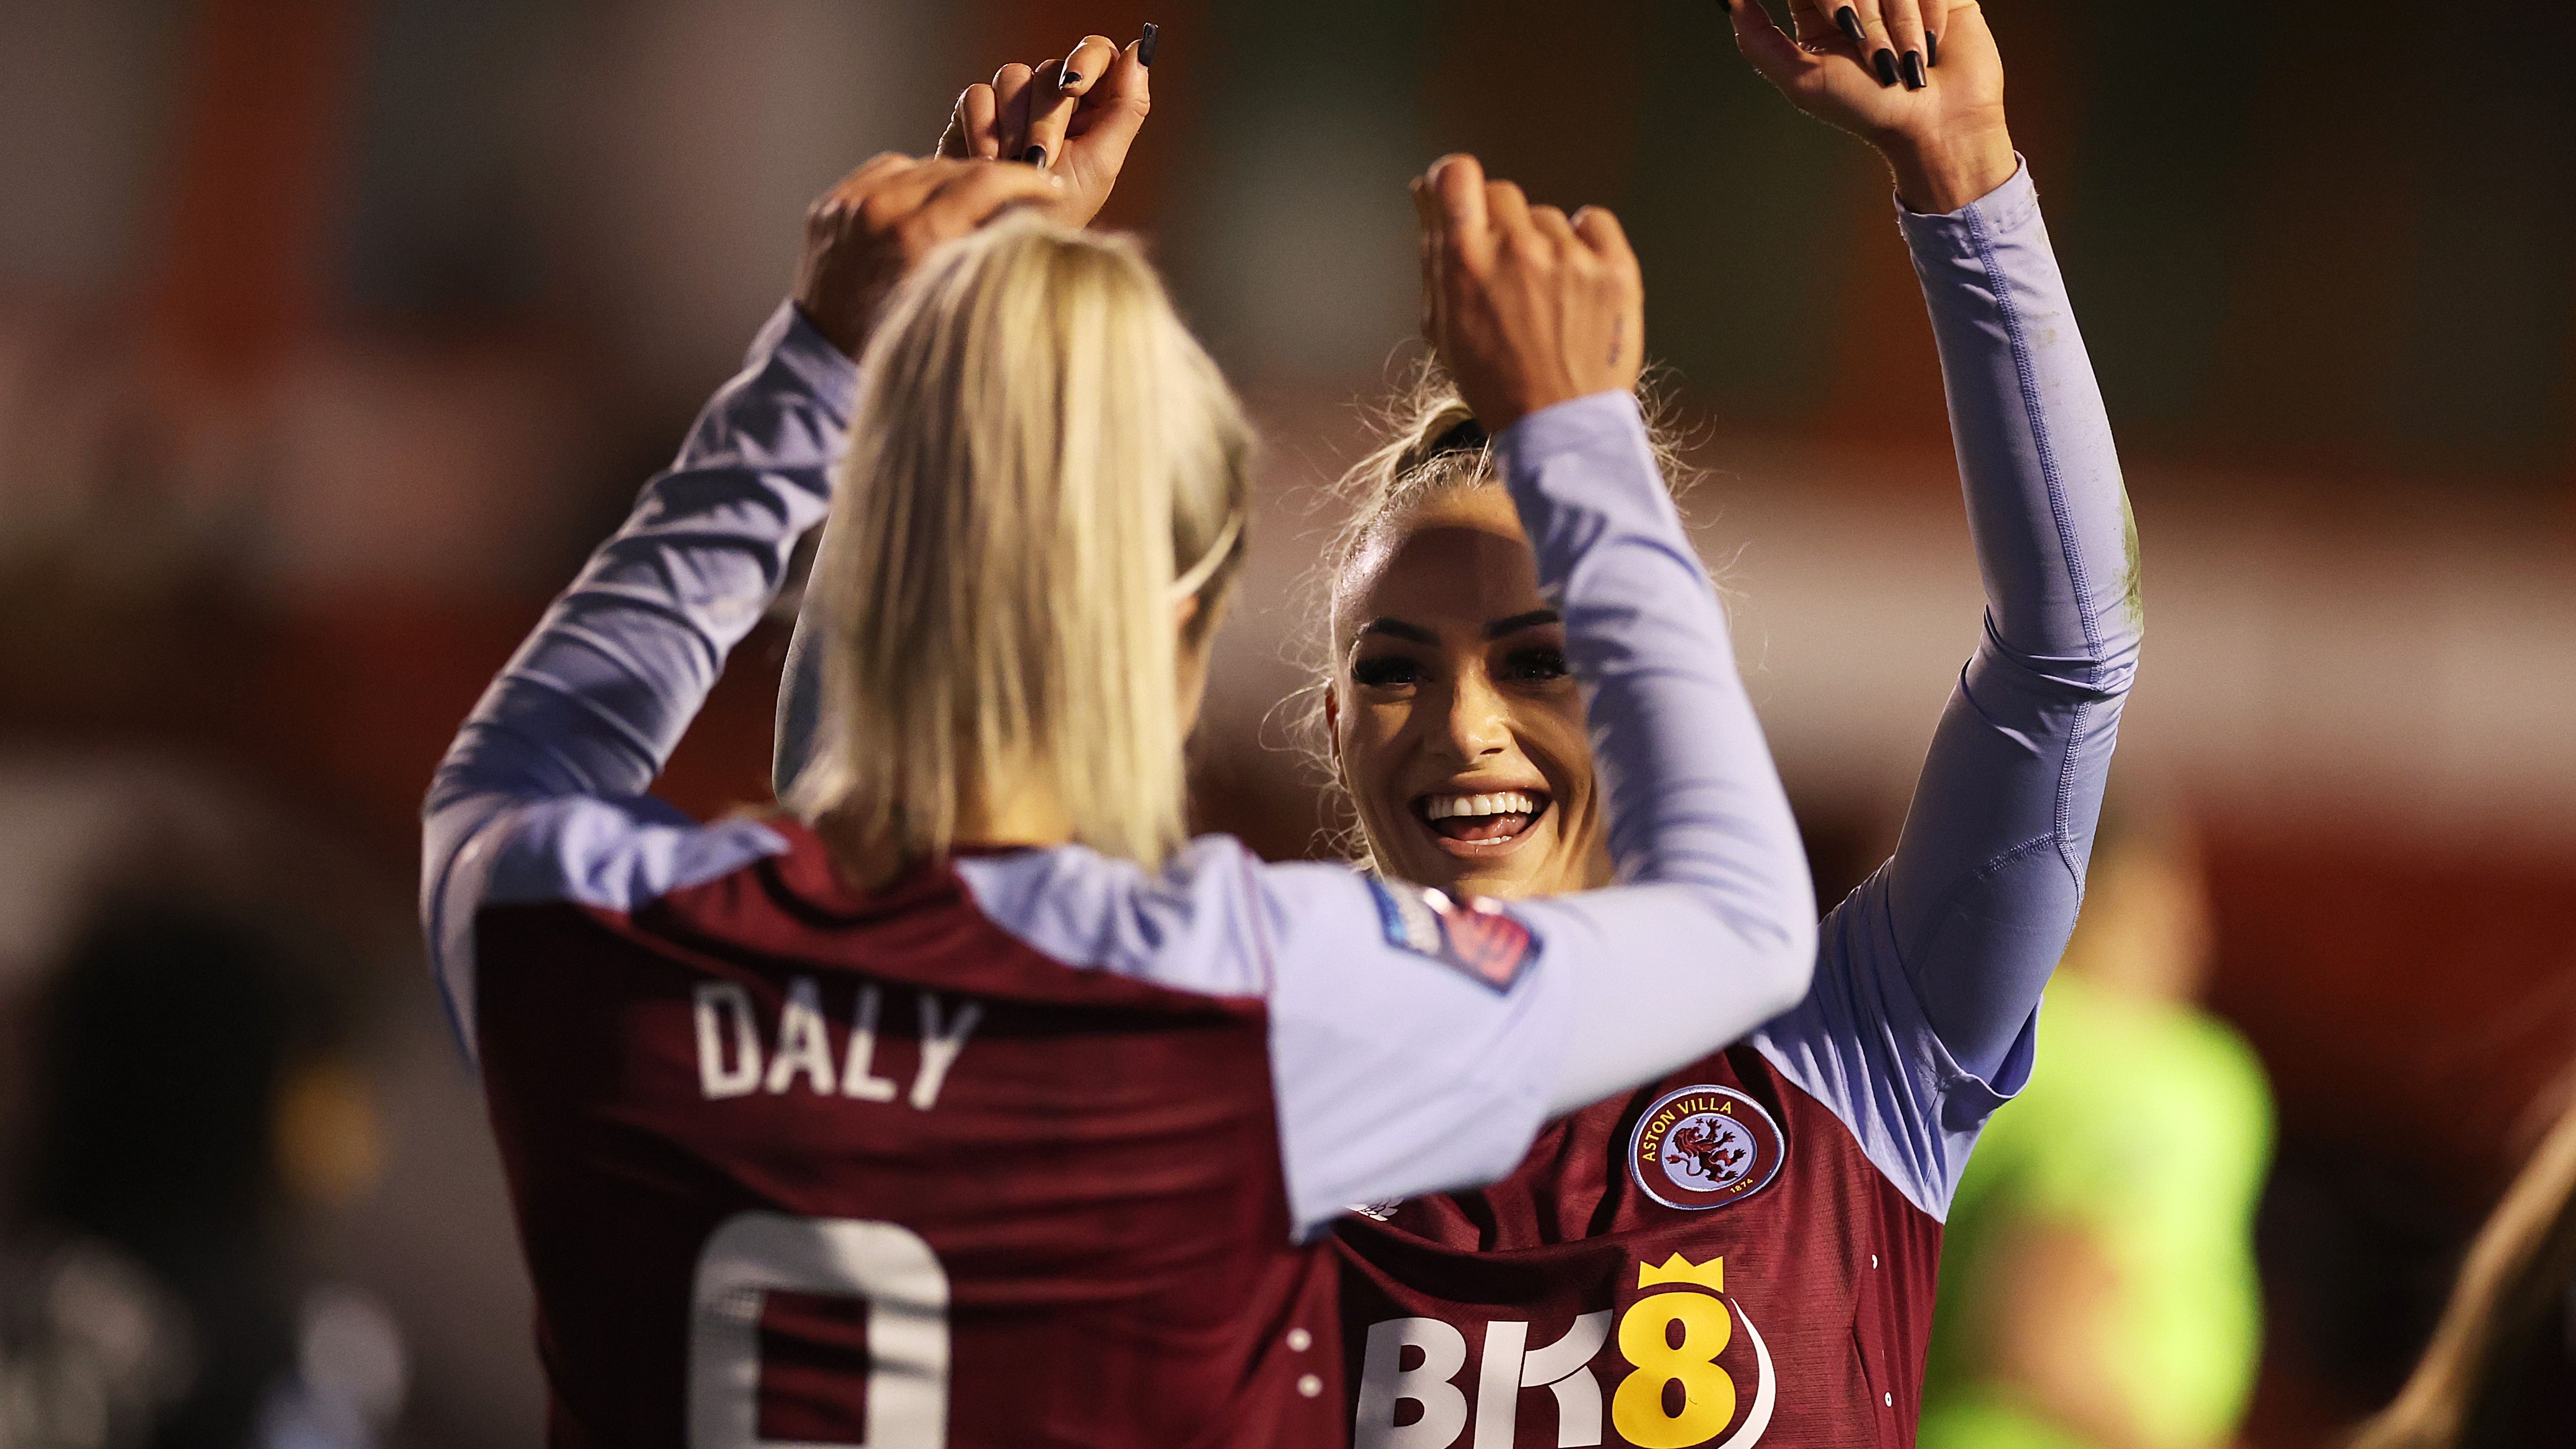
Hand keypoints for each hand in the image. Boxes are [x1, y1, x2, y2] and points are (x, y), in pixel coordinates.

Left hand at [792, 155, 1061, 357]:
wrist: (827, 358)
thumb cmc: (900, 341)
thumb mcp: (955, 299)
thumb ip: (987, 251)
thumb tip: (1027, 218)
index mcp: (916, 235)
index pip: (985, 180)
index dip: (1026, 179)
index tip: (1049, 187)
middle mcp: (880, 209)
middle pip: (954, 168)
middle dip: (992, 178)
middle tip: (1017, 194)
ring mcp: (850, 203)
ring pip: (920, 163)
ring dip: (951, 179)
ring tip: (968, 202)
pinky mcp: (832, 203)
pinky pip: (884, 170)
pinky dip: (910, 180)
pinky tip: (924, 200)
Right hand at [936, 28, 1153, 226]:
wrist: (1004, 236)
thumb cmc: (1059, 210)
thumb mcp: (1102, 162)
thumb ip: (1126, 106)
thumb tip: (1140, 50)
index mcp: (1094, 108)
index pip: (1098, 53)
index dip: (1086, 60)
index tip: (1074, 87)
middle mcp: (1055, 99)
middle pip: (1051, 70)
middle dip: (1046, 117)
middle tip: (1041, 157)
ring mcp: (1015, 104)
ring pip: (1012, 75)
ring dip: (1014, 126)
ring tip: (1016, 165)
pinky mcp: (977, 114)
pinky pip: (978, 95)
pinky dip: (983, 129)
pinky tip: (990, 160)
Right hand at [1411, 154, 1644, 433]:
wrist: (1562, 429)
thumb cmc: (1496, 383)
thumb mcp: (1444, 327)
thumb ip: (1433, 256)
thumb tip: (1425, 193)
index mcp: (1465, 263)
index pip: (1456, 176)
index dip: (1453, 178)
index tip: (1458, 190)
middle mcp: (1516, 250)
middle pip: (1502, 194)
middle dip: (1499, 225)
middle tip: (1508, 273)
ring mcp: (1569, 257)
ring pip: (1547, 218)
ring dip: (1543, 246)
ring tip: (1548, 301)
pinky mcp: (1614, 268)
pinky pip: (1593, 221)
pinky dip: (1586, 242)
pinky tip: (1578, 282)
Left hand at [1728, 0, 2014, 214]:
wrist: (1937, 126)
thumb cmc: (1868, 111)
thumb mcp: (1803, 80)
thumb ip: (1758, 38)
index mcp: (1820, 12)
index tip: (1841, 25)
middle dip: (1864, 17)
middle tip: (1876, 57)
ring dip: (1898, 26)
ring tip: (1905, 64)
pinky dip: (1927, 19)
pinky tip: (1929, 49)